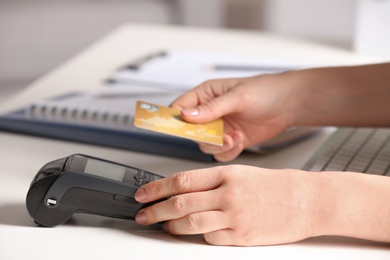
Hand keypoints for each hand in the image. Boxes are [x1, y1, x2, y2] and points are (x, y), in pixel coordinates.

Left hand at [134, 165, 315, 245]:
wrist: (306, 200)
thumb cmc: (275, 185)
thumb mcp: (240, 174)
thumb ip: (212, 183)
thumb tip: (184, 193)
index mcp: (226, 174)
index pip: (181, 180)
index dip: (156, 188)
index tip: (143, 193)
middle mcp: (228, 194)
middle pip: (180, 202)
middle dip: (156, 210)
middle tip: (143, 215)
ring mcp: (235, 216)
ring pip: (191, 223)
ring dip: (172, 226)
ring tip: (163, 227)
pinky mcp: (242, 236)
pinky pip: (211, 239)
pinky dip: (199, 237)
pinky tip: (195, 235)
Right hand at [170, 75, 296, 160]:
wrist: (289, 105)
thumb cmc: (266, 91)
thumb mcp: (237, 97)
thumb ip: (212, 108)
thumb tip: (187, 115)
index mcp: (206, 95)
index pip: (180, 107)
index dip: (174, 119)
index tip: (173, 129)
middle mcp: (210, 112)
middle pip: (191, 131)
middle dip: (203, 137)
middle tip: (217, 136)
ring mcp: (220, 127)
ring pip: (205, 144)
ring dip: (218, 145)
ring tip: (234, 138)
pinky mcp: (231, 139)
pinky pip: (220, 152)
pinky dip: (229, 151)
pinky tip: (240, 141)